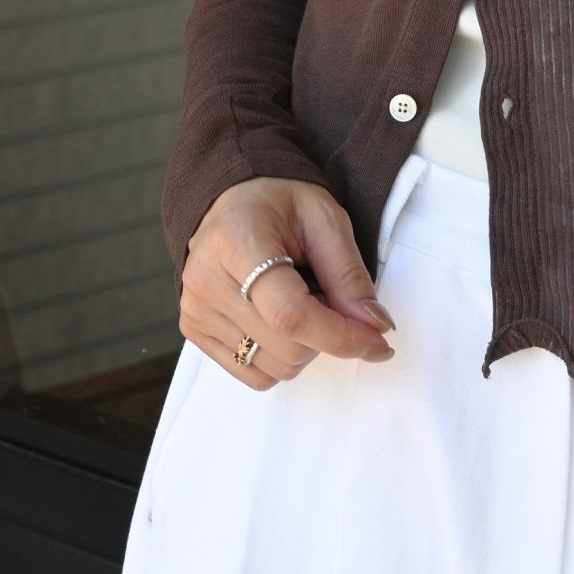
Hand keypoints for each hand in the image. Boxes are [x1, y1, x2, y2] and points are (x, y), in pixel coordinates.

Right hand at [180, 177, 396, 388]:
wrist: (233, 199)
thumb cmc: (280, 204)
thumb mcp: (326, 222)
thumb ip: (349, 277)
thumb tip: (375, 328)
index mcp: (236, 244)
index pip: (290, 315)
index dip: (341, 336)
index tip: (379, 342)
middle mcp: (206, 282)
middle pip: (287, 348)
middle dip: (327, 334)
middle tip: (325, 294)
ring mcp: (195, 310)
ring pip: (275, 368)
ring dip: (305, 346)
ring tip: (297, 299)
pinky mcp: (194, 330)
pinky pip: (254, 374)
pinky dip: (280, 357)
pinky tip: (278, 319)